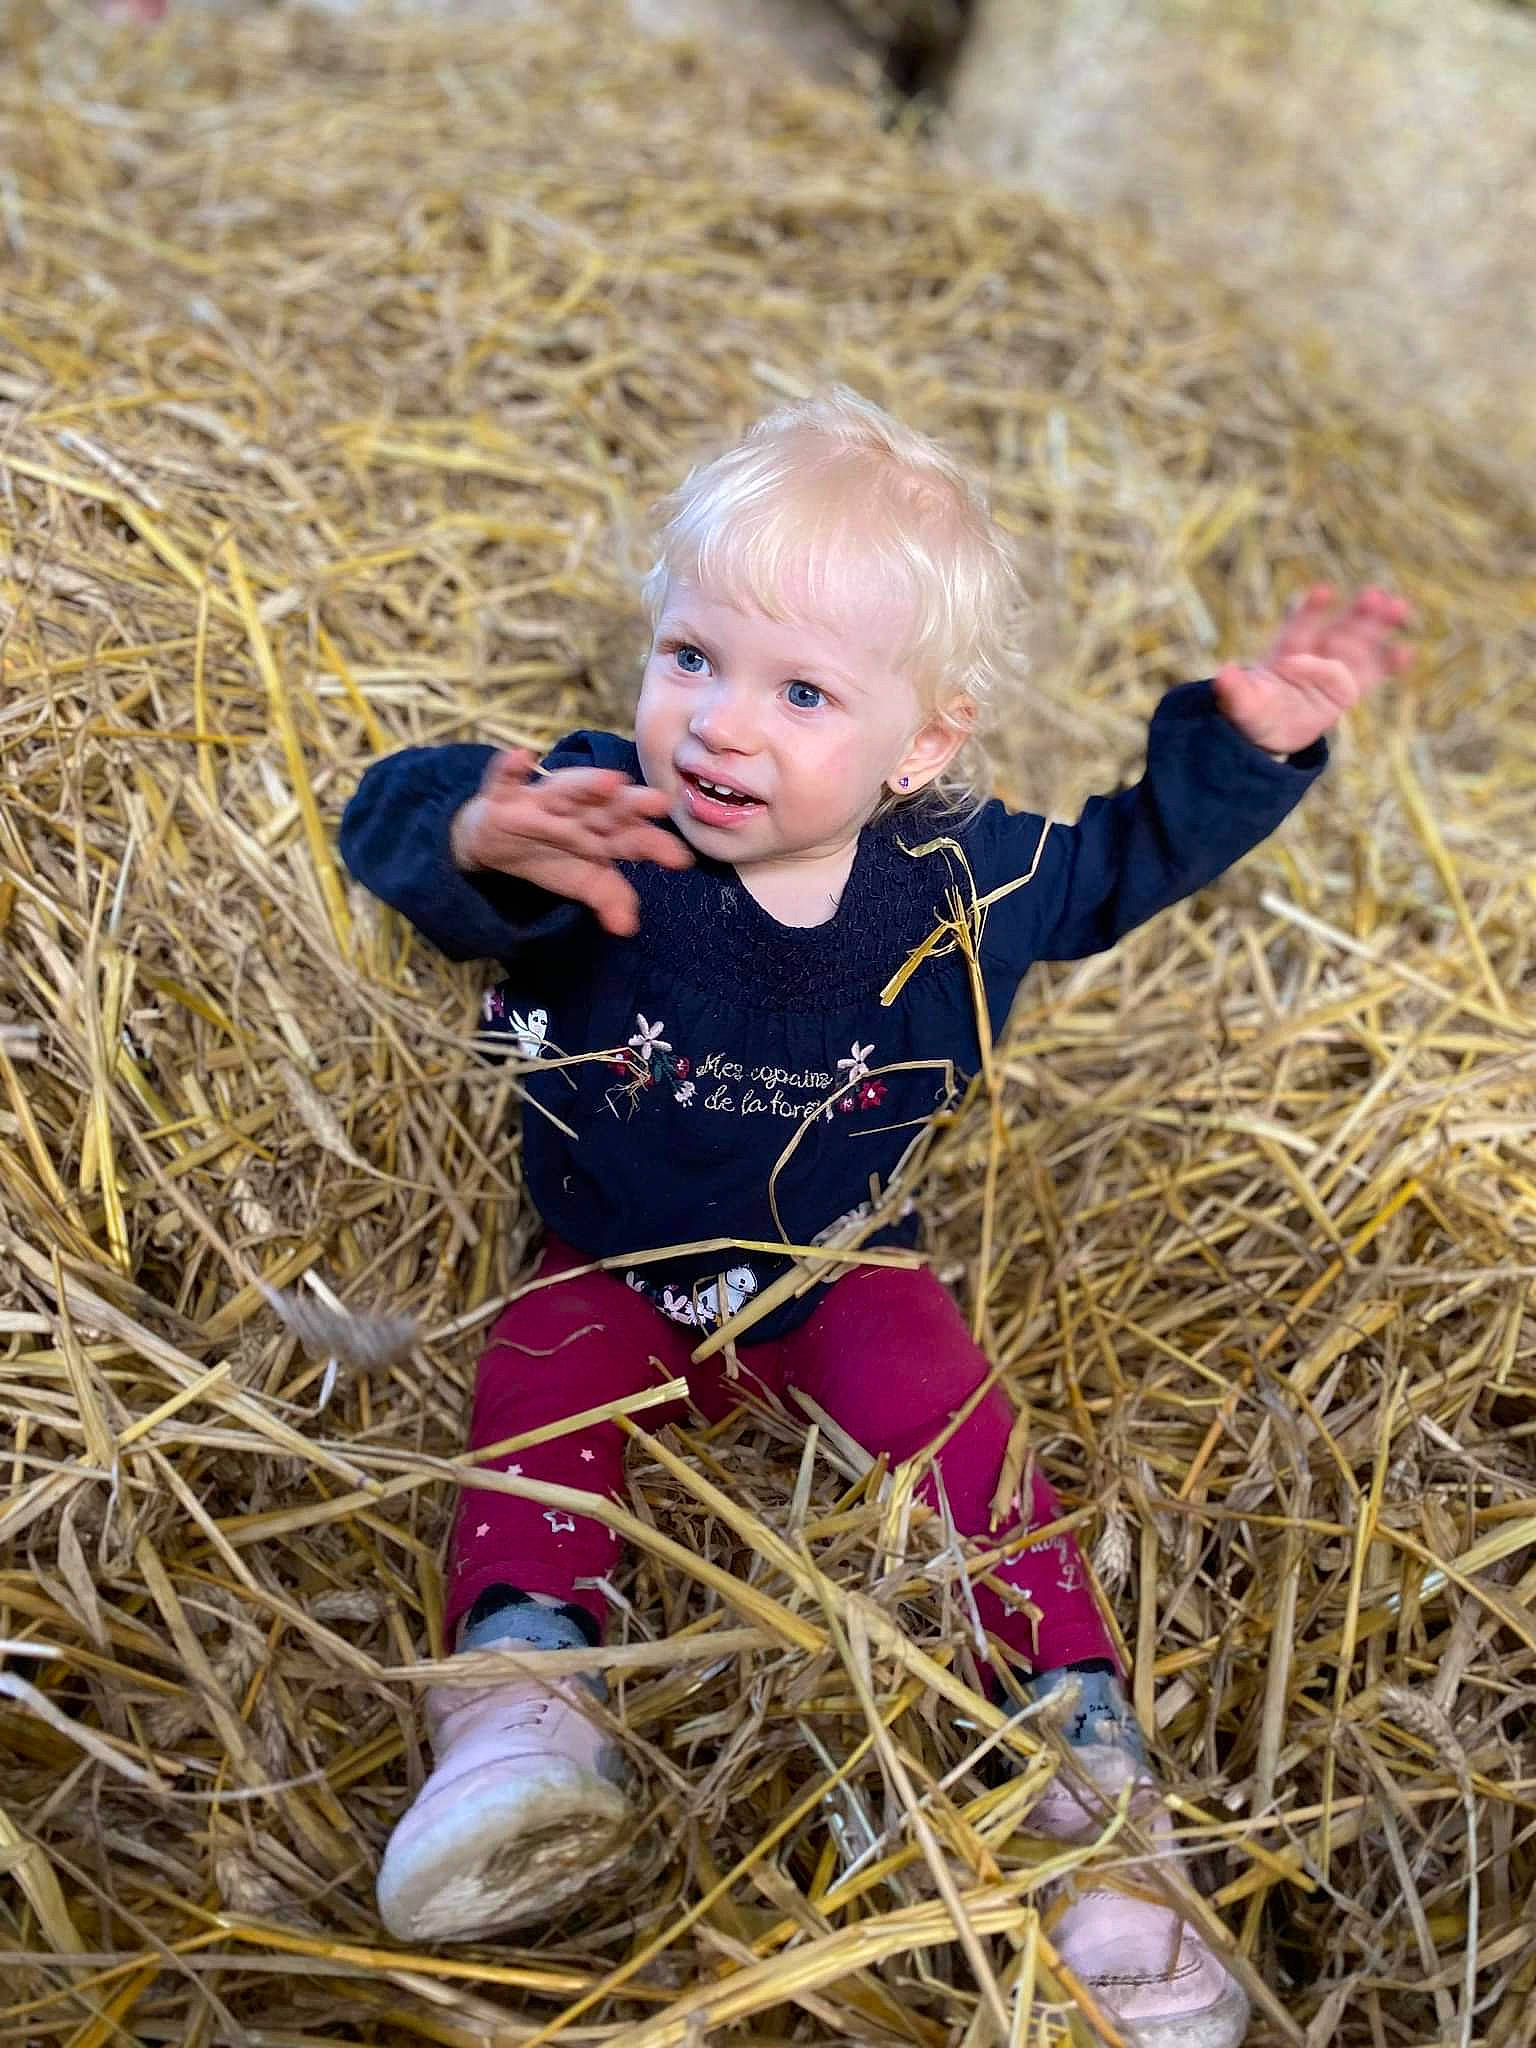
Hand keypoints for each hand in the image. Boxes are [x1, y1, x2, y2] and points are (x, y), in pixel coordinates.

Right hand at [451, 749, 691, 936]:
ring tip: (611, 782)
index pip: (632, 837)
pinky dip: (510, 769)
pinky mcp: (503, 798)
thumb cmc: (549, 851)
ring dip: (588, 785)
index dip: (654, 844)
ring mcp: (541, 801)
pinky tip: (520, 757)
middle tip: (659, 803)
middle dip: (633, 804)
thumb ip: (608, 896)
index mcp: (600, 829)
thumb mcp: (580, 877)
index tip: (679, 859)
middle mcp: (577, 810)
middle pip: (608, 807)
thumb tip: (627, 927)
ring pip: (566, 791)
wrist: (493, 839)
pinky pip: (505, 781)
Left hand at [1212, 585, 1414, 756]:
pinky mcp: (1349, 688)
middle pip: (1338, 630)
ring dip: (1378, 626)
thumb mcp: (1240, 704)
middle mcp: (1314, 654)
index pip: (1299, 626)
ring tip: (1399, 606)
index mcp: (1286, 651)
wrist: (1268, 729)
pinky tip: (1407, 652)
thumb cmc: (1252, 711)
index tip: (1323, 592)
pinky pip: (1372, 674)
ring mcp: (1334, 669)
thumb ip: (1234, 689)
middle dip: (1356, 615)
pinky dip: (1388, 663)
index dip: (1310, 610)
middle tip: (1374, 595)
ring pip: (1360, 645)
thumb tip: (1223, 674)